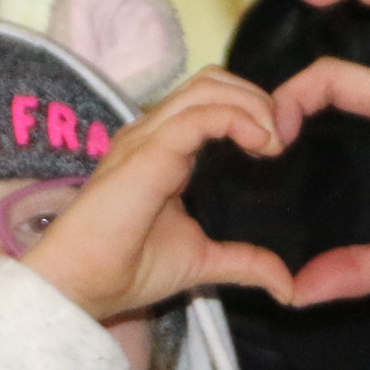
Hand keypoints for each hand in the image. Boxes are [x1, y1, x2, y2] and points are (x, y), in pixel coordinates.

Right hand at [24, 69, 300, 319]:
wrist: (81, 286)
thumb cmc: (126, 270)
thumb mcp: (203, 261)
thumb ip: (245, 262)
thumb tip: (287, 286)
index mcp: (164, 150)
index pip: (211, 101)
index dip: (252, 110)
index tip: (281, 146)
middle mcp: (153, 134)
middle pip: (212, 83)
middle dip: (257, 99)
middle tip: (283, 138)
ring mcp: (146, 138)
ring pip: (208, 89)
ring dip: (253, 105)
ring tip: (275, 141)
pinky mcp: (147, 152)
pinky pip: (199, 116)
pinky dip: (237, 118)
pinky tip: (261, 143)